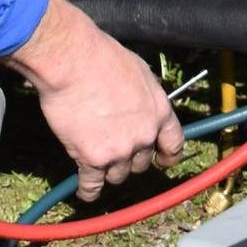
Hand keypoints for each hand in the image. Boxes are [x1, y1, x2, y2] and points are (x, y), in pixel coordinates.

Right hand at [4, 0, 184, 202]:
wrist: (72, 61)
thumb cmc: (101, 57)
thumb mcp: (138, 70)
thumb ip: (144, 96)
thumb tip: (140, 104)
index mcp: (159, 111)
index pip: (174, 144)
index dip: (168, 156)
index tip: (162, 161)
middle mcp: (144, 134)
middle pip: (142, 163)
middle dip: (129, 159)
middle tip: (113, 147)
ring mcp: (120, 150)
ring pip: (118, 175)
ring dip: (108, 170)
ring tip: (95, 162)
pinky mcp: (93, 159)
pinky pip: (92, 185)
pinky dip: (88, 190)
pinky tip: (84, 190)